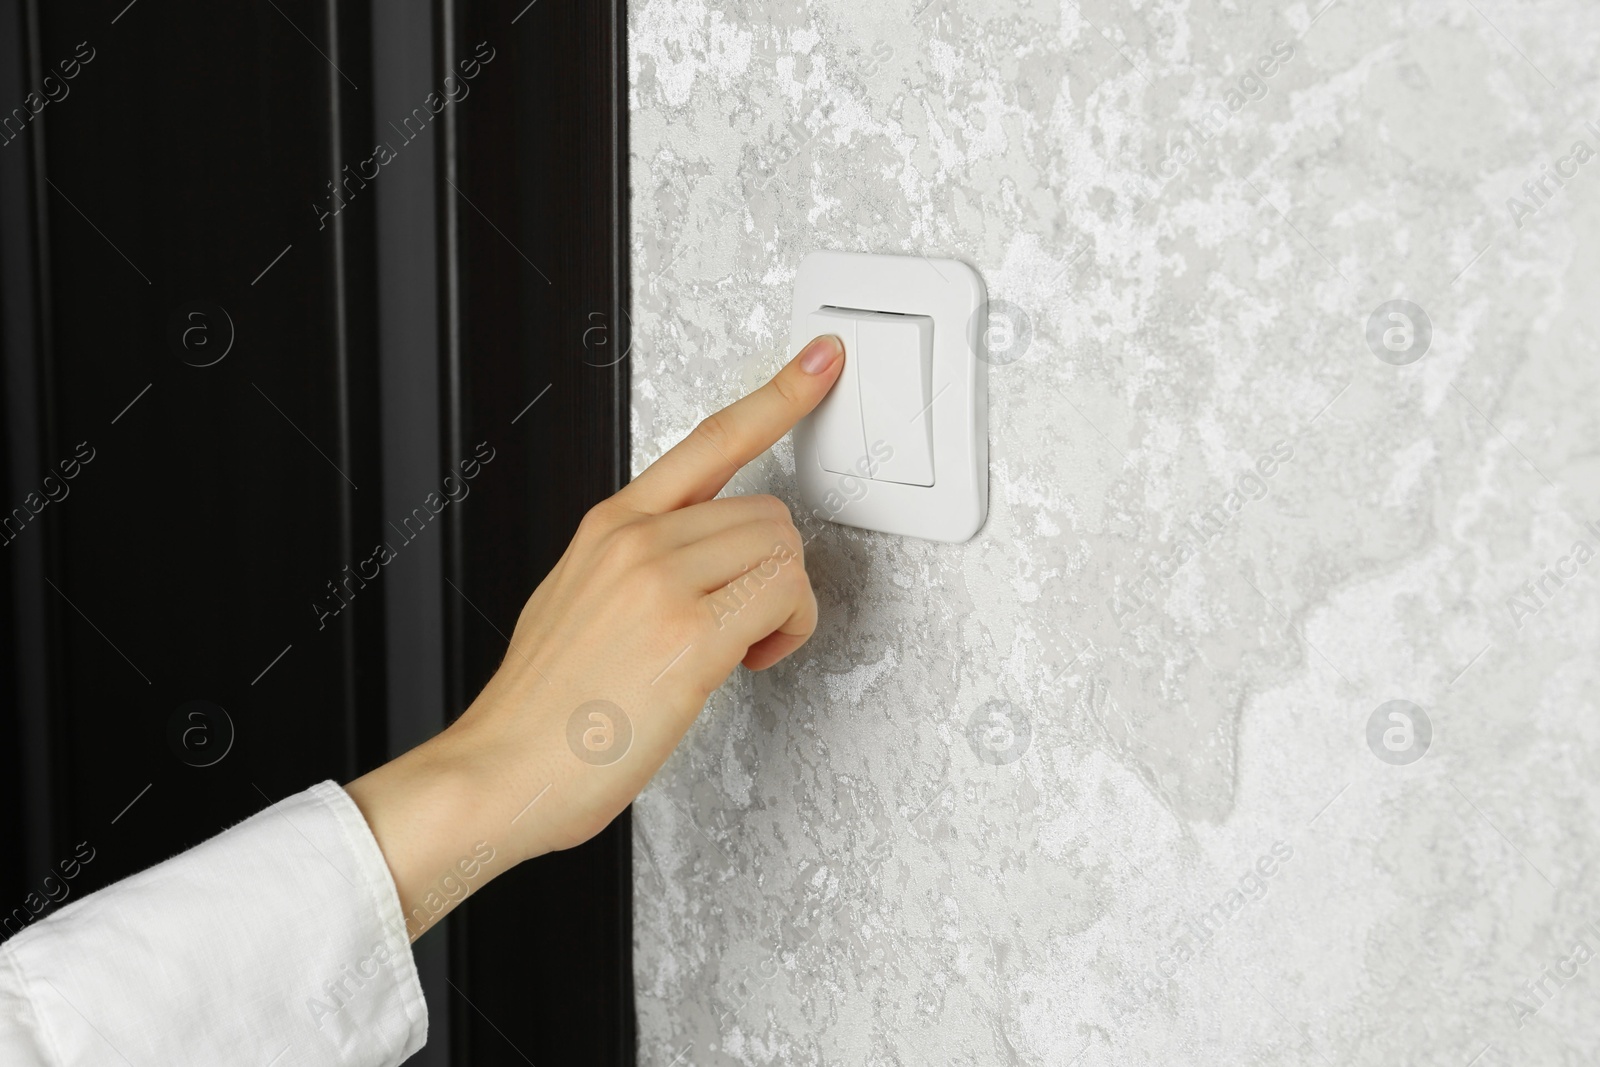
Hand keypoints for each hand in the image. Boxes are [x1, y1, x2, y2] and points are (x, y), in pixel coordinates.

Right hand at [346, 334, 844, 937]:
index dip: (778, 395)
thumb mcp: (576, 603)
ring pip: (784, 551)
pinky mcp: (690, 634)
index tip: (821, 362)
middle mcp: (637, 540)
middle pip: (769, 513)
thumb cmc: (542, 708)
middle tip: (744, 628)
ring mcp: (662, 581)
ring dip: (783, 606)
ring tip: (738, 650)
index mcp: (611, 525)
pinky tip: (746, 662)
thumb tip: (698, 567)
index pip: (711, 440)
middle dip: (774, 572)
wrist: (499, 772)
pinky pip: (785, 598)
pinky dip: (787, 632)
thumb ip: (638, 566)